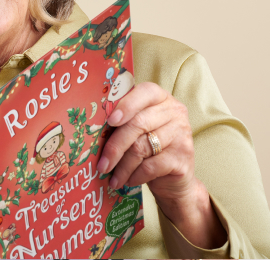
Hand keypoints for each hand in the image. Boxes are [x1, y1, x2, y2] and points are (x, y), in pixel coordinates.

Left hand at [98, 82, 225, 248]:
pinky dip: (135, 176)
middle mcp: (175, 111)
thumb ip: (121, 122)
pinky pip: (151, 166)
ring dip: (122, 166)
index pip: (145, 92)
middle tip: (101, 165)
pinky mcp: (184, 157)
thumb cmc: (148, 149)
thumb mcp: (136, 131)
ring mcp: (182, 133)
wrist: (174, 179)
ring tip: (112, 178)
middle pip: (138, 124)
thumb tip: (91, 128)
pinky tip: (128, 181)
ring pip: (142, 148)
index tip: (109, 121)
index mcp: (160, 98)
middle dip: (115, 147)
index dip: (126, 106)